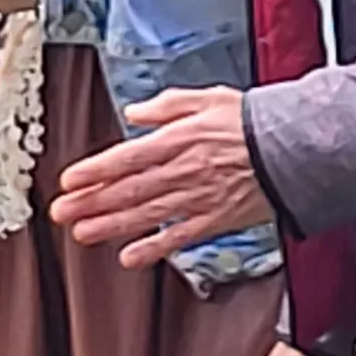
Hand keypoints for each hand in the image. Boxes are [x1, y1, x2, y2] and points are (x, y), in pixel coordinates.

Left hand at [50, 86, 270, 267]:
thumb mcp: (206, 98)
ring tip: (82, 234)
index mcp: (177, 139)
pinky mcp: (216, 219)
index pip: (125, 158)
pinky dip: (154, 248)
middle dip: (90, 203)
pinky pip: (179, 238)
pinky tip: (130, 257)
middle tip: (61, 213)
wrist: (294, 147)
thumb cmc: (252, 121)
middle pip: (127, 190)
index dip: (93, 171)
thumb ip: (166, 106)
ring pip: (145, 215)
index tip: (68, 181)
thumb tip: (134, 112)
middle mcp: (182, 171)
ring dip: (110, 225)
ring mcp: (198, 199)